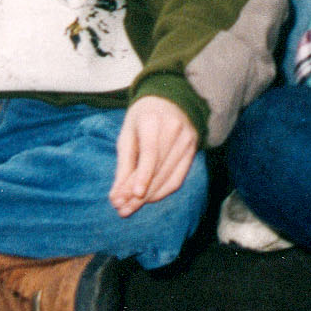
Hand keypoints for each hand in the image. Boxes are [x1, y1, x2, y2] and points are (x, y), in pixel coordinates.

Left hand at [108, 94, 197, 213]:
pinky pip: (179, 177)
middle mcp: (174, 128)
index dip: (143, 175)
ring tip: (130, 208)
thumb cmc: (142, 119)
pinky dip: (163, 191)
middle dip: (140, 194)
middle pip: (159, 168)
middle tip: (122, 210)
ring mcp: (188, 139)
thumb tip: (116, 197)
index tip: (134, 195)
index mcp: (153, 120)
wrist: (170, 100)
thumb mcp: (127, 135)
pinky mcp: (194, 149)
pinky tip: (149, 199)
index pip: (151, 151)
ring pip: (169, 176)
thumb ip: (123, 166)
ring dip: (149, 196)